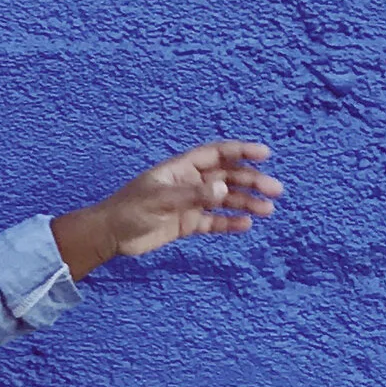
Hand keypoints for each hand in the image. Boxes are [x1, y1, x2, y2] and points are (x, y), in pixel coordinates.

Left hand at [52, 142, 281, 277]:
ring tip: (268, 210)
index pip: (217, 154)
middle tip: (275, 190)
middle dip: (252, 181)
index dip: (241, 151)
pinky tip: (246, 225)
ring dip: (246, 203)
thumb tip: (222, 190)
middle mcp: (189, 183)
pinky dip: (230, 222)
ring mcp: (189, 203)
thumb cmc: (128, 210)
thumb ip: (192, 195)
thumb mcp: (159, 201)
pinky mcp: (187, 223)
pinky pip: (214, 221)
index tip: (265, 153)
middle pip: (227, 177)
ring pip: (224, 200)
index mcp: (181, 168)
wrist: (109, 235)